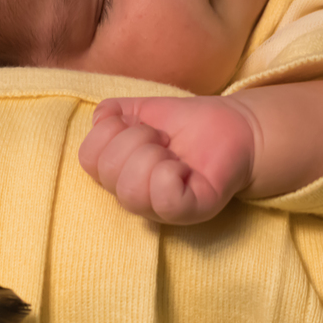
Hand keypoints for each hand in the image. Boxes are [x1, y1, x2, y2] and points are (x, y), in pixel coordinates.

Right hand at [79, 96, 256, 224]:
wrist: (235, 127)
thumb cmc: (187, 124)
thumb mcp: (143, 110)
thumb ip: (113, 112)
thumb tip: (100, 119)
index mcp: (118, 174)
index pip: (88, 158)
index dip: (109, 131)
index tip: (140, 125)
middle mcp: (134, 197)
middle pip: (107, 172)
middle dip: (134, 139)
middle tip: (162, 137)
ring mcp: (161, 209)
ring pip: (131, 190)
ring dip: (152, 155)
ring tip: (173, 151)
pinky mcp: (191, 211)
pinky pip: (164, 199)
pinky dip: (170, 173)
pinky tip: (185, 167)